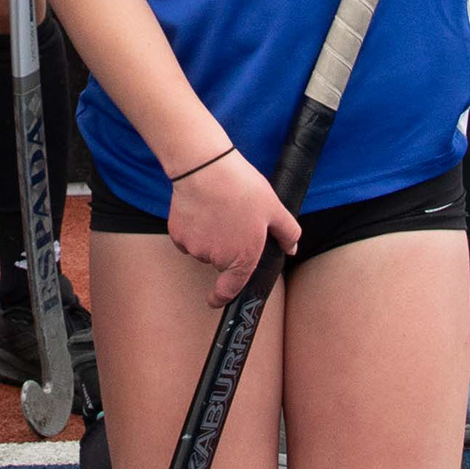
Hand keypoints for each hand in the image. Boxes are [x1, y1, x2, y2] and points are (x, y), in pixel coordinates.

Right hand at [162, 144, 299, 302]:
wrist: (205, 168)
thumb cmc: (242, 188)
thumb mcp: (275, 208)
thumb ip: (287, 233)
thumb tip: (291, 248)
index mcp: (242, 257)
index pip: (230, 289)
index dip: (222, 297)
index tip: (216, 300)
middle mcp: (216, 258)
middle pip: (219, 261)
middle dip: (224, 247)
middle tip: (232, 220)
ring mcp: (194, 247)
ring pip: (202, 247)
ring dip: (208, 236)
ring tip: (218, 208)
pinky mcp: (177, 234)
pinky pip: (186, 237)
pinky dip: (192, 228)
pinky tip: (200, 208)